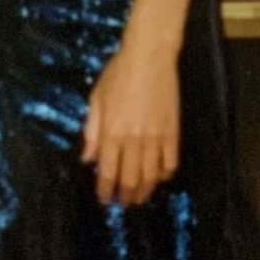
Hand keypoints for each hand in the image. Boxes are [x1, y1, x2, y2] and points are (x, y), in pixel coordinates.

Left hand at [81, 42, 179, 206]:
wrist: (149, 56)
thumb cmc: (118, 74)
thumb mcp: (97, 99)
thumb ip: (92, 131)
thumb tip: (87, 158)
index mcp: (112, 133)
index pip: (107, 172)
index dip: (106, 190)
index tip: (104, 199)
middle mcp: (133, 139)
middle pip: (130, 178)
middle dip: (125, 195)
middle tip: (123, 202)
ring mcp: (155, 137)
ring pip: (151, 175)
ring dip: (145, 190)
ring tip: (140, 198)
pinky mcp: (173, 131)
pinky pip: (171, 161)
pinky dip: (166, 173)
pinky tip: (161, 177)